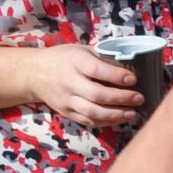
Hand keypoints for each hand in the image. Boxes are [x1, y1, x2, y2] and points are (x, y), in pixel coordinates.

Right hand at [26, 43, 141, 128]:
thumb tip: (132, 65)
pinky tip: (120, 118)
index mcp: (74, 62)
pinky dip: (106, 122)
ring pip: (92, 111)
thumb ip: (103, 57)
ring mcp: (66, 99)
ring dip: (115, 115)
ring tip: (133, 113)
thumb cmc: (64, 59)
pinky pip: (87, 120)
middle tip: (139, 98)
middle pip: (96, 94)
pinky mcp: (66, 112)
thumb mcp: (81, 50)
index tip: (133, 79)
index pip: (96, 70)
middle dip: (121, 98)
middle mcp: (68, 82)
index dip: (116, 76)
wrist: (33, 74)